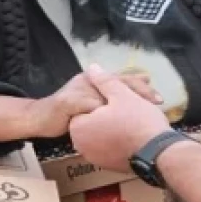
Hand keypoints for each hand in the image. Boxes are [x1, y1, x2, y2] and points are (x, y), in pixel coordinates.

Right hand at [25, 70, 162, 138]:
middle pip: (119, 82)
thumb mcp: (92, 107)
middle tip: (157, 101)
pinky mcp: (69, 101)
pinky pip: (90, 106)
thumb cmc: (69, 114)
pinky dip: (103, 113)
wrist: (40, 118)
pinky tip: (117, 122)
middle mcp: (89, 80)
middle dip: (140, 91)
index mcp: (96, 80)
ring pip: (107, 93)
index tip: (160, 98)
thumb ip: (109, 103)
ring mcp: (79, 88)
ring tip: (142, 111)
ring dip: (125, 102)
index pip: (123, 80)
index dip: (142, 88)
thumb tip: (137, 103)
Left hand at [69, 64, 173, 172]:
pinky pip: (111, 146)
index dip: (103, 98)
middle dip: (108, 111)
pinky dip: (119, 138)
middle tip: (129, 105)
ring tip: (135, 117)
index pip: (85, 106)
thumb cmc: (138, 120)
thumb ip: (104, 81)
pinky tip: (136, 132)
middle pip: (94, 120)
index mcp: (79, 127)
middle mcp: (82, 146)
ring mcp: (95, 158)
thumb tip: (92, 68)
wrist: (159, 154)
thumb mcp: (122, 94)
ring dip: (114, 124)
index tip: (119, 97)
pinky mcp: (109, 166)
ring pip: (103, 133)